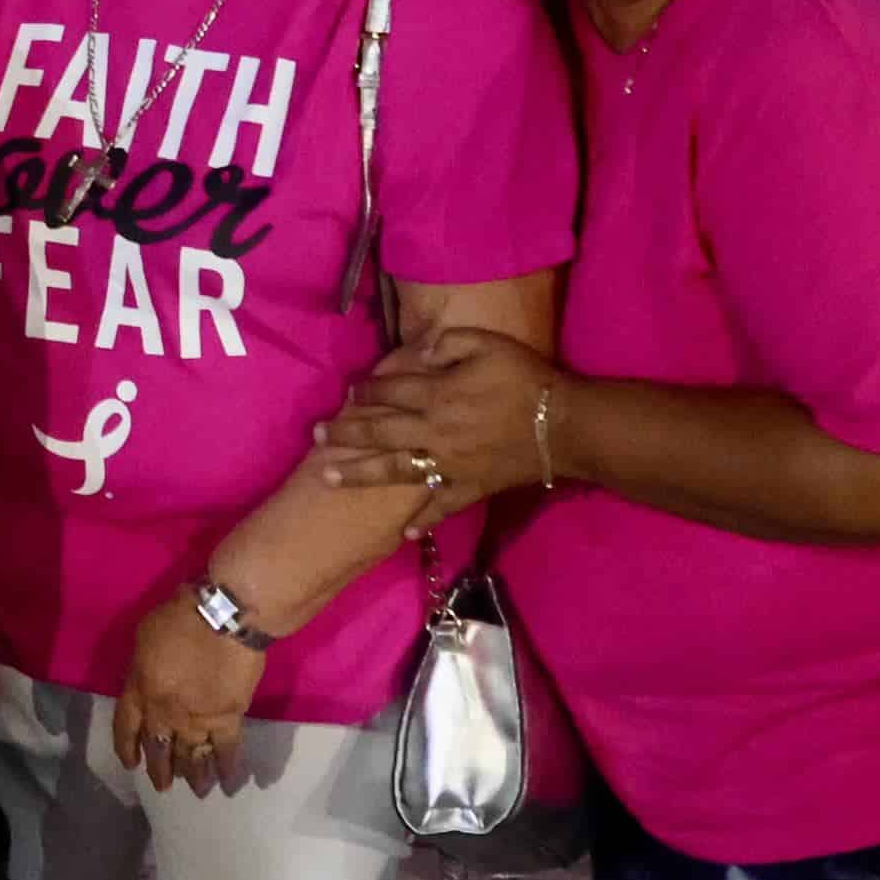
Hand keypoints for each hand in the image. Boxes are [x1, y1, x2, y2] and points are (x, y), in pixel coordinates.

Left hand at [112, 594, 260, 795]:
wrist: (221, 621)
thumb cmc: (178, 620)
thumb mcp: (142, 639)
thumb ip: (141, 669)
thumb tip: (146, 683)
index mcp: (139, 691)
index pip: (126, 727)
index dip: (127, 747)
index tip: (131, 764)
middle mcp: (164, 714)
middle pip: (159, 748)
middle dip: (160, 770)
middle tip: (163, 786)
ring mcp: (196, 720)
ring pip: (192, 756)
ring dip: (193, 775)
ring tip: (197, 791)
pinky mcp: (229, 719)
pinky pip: (226, 750)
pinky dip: (227, 767)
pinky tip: (228, 781)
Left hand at [318, 323, 559, 516]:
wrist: (566, 425)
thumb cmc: (527, 379)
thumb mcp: (488, 343)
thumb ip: (448, 343)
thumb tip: (417, 355)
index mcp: (437, 394)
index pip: (389, 390)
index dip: (366, 390)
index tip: (349, 392)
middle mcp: (435, 431)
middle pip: (380, 431)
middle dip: (344, 432)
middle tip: (314, 436)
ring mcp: (450, 463)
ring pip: (395, 469)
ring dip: (360, 473)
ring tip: (328, 476)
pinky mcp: (470, 488)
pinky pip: (441, 508)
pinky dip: (422, 522)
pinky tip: (401, 536)